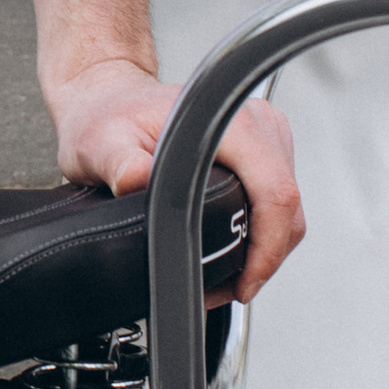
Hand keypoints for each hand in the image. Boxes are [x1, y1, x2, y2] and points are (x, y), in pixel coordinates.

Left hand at [49, 60, 304, 297]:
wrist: (109, 99)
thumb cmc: (107, 117)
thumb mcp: (101, 144)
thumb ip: (120, 164)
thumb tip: (139, 183)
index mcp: (231, 122)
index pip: (276, 193)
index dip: (266, 249)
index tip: (245, 283)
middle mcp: (257, 123)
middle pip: (286, 207)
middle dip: (264, 258)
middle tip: (228, 289)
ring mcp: (265, 134)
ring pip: (285, 208)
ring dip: (263, 248)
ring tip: (227, 275)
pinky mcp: (262, 148)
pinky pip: (275, 199)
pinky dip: (259, 230)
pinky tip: (232, 247)